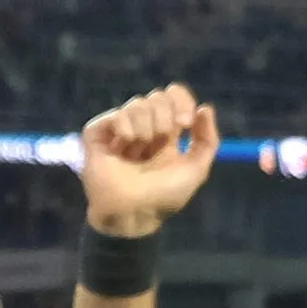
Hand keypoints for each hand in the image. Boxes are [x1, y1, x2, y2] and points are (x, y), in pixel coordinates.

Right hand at [81, 83, 220, 237]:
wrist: (133, 210)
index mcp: (166, 134)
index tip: (185, 121)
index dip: (181, 100)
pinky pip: (116, 115)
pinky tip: (125, 143)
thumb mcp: (196, 170)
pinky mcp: (97, 135)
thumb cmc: (164, 195)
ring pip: (137, 104)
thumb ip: (208, 140)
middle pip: (156, 97)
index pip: (173, 97)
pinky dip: (125, 128)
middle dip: (164, 115)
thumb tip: (205, 108)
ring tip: (141, 148)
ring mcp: (119, 131)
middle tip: (163, 136)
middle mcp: (143, 129)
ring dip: (146, 126)